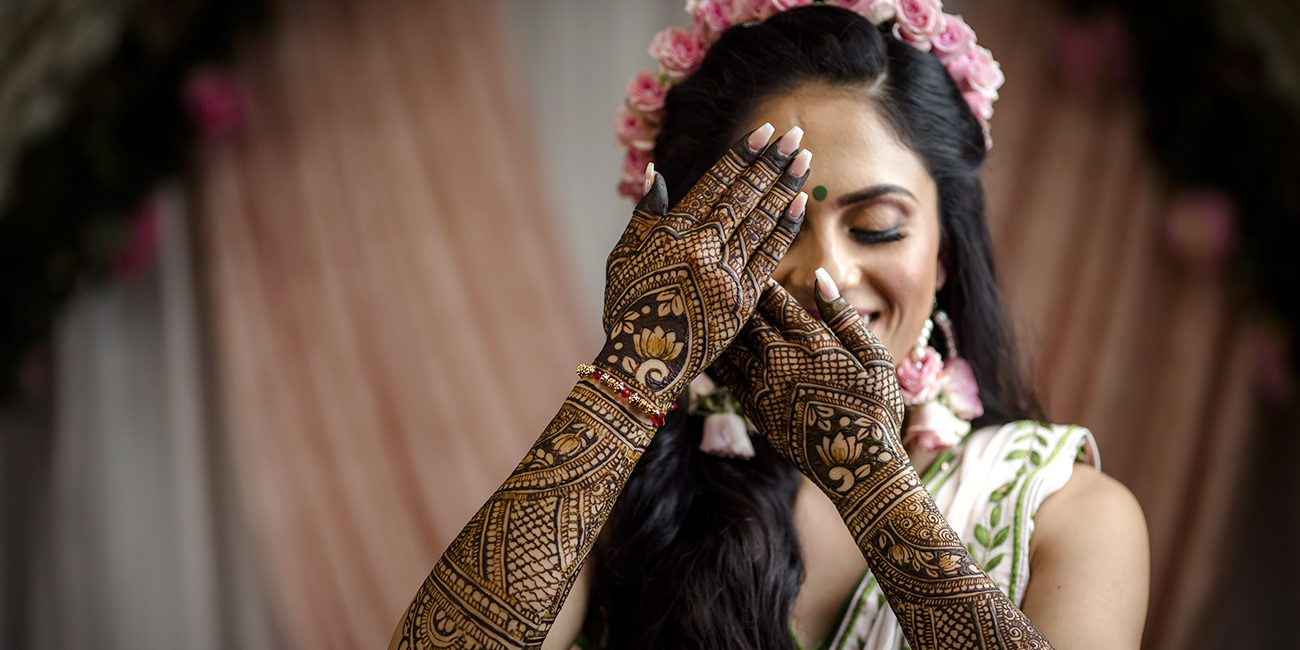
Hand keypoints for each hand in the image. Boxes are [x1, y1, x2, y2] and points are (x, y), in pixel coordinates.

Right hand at [596, 124, 810, 413]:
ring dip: (785, 188)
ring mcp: (723, 275)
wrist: (643, 365)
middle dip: (771, 164)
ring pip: (760, 222)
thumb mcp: (624, 257)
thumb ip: (645, 215)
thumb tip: (658, 173)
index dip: (742, 158)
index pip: (715, 186)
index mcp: (670, 235)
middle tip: (796, 136)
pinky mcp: (741, 301)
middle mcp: (699, 250)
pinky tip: (799, 203)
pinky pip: (768, 257)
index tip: (764, 134)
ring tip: (805, 160)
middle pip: (743, 197)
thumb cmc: (628, 308)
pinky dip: (784, 229)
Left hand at [711, 275, 906, 505]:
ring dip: (723, 327)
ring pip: (732, 346)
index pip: (775, 301)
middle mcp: (781, 361)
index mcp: (811, 343)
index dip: (761, 284)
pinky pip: (727, 376)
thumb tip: (821, 276)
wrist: (859, 467)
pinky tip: (711, 346)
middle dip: (736, 301)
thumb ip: (844, 317)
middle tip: (721, 284)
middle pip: (747, 320)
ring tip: (709, 309)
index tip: (752, 270)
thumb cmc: (876, 409)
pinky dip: (717, 358)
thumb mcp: (875, 358)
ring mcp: (764, 387)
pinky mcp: (755, 410)